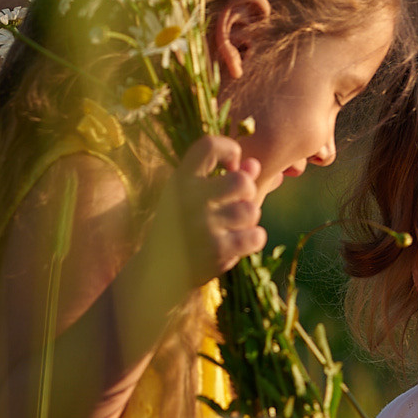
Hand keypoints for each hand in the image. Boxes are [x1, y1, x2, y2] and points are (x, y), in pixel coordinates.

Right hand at [143, 135, 264, 297]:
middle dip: (247, 191)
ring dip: (248, 219)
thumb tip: (254, 164)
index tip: (231, 166)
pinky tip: (240, 242)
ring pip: (251, 211)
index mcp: (180, 180)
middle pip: (241, 181)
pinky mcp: (216, 251)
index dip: (230, 150)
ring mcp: (203, 226)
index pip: (209, 146)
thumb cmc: (182, 226)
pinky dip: (253, 239)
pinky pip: (256, 236)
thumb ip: (224, 177)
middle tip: (237, 201)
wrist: (161, 271)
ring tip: (234, 226)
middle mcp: (189, 200)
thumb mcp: (193, 197)